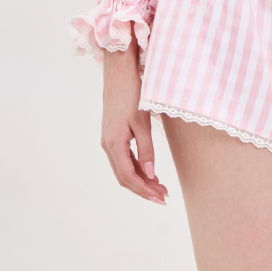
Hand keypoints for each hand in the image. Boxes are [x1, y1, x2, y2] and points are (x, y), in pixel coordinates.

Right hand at [101, 33, 167, 203]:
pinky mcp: (112, 135)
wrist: (119, 72)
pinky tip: (149, 172)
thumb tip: (150, 173)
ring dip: (141, 180)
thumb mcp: (142, 122)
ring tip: (160, 187)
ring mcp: (108, 140)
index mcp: (113, 144)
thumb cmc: (132, 94)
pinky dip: (136, 168)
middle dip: (144, 189)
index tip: (161, 198)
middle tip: (164, 197)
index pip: (129, 177)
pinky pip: (123, 159)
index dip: (145, 190)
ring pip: (123, 169)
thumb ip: (146, 149)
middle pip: (125, 177)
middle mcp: (107, 145)